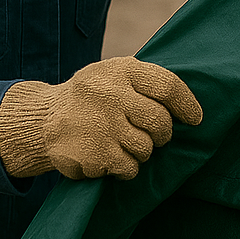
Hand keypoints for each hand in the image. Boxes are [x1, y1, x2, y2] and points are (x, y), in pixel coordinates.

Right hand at [0, 56, 202, 180]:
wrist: (43, 120)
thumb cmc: (91, 97)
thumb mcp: (112, 74)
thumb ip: (143, 83)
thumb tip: (189, 107)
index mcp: (121, 70)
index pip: (167, 86)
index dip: (187, 105)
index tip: (195, 119)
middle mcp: (111, 94)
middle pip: (161, 122)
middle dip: (162, 134)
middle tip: (151, 134)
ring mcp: (102, 125)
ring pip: (147, 149)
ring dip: (141, 151)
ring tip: (122, 142)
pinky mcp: (95, 154)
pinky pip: (129, 168)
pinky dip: (124, 166)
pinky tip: (107, 154)